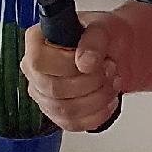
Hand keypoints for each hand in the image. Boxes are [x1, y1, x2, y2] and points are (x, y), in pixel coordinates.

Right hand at [21, 11, 132, 132]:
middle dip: (91, 81)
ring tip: (111, 79)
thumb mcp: (103, 28)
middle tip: (109, 67)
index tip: (89, 60)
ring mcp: (44, 95)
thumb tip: (84, 62)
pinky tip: (107, 97)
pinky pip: (74, 124)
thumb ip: (94, 40)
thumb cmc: (102, 36)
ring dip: (98, 97)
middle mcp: (34, 70)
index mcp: (37, 42)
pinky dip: (99, 112)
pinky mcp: (57, 114)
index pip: (37, 61)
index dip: (66, 64)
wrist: (116, 52)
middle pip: (54, 89)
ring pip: (66, 110)